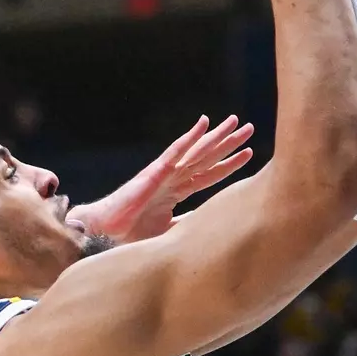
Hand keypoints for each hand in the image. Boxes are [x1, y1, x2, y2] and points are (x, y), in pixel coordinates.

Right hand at [70, 114, 254, 243]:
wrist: (107, 232)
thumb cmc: (131, 233)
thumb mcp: (169, 231)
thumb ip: (187, 224)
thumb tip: (208, 226)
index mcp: (176, 191)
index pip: (209, 175)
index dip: (229, 165)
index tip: (249, 154)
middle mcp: (173, 178)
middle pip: (208, 157)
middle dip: (229, 144)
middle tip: (250, 129)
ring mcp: (165, 172)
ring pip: (197, 150)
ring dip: (217, 136)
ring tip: (236, 121)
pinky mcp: (155, 171)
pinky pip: (176, 150)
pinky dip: (191, 136)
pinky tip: (204, 122)